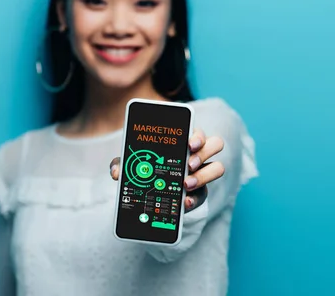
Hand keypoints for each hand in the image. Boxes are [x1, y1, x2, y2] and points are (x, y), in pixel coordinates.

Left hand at [110, 128, 224, 212]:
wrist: (148, 190)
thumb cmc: (144, 166)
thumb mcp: (131, 162)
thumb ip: (123, 163)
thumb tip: (116, 171)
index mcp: (184, 140)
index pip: (198, 132)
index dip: (198, 136)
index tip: (189, 144)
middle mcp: (198, 153)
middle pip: (215, 145)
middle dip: (203, 153)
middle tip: (188, 165)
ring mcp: (202, 172)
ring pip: (217, 168)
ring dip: (204, 176)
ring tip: (185, 185)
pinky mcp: (200, 192)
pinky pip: (204, 194)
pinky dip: (195, 199)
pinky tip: (185, 203)